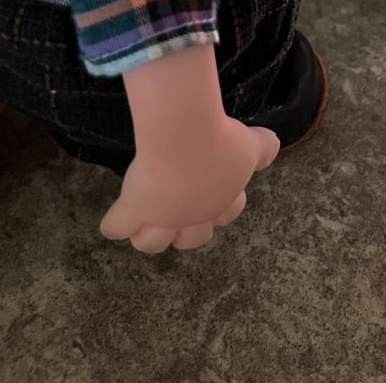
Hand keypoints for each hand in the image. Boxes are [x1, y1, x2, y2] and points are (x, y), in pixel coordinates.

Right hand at [100, 117, 278, 252]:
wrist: (187, 142)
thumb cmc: (221, 143)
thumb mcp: (249, 145)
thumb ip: (262, 148)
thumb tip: (273, 144)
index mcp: (223, 200)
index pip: (228, 212)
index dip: (223, 208)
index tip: (220, 199)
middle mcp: (193, 216)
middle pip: (191, 239)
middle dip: (185, 235)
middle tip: (177, 224)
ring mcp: (163, 218)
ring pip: (153, 242)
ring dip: (149, 238)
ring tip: (142, 232)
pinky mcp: (135, 211)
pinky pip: (119, 226)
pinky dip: (115, 225)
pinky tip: (112, 224)